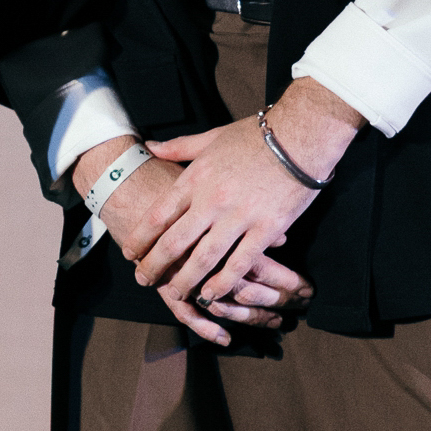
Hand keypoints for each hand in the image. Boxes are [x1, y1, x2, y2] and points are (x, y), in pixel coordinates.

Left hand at [74, 140, 315, 344]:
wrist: (300, 136)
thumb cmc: (254, 136)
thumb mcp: (210, 138)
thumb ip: (178, 147)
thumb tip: (149, 147)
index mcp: (195, 179)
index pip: (159, 215)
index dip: (141, 237)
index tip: (130, 252)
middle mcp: (211, 201)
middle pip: (175, 241)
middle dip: (156, 264)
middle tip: (143, 280)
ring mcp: (239, 217)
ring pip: (204, 257)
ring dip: (186, 279)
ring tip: (175, 294)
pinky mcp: (267, 228)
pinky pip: (241, 262)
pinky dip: (224, 281)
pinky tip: (212, 294)